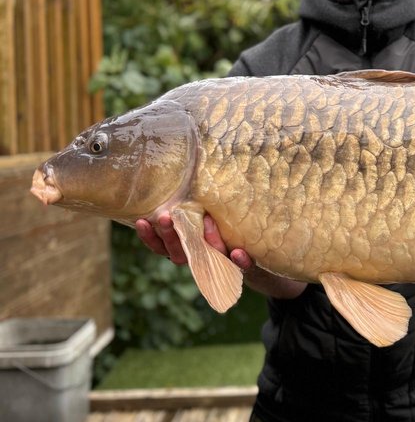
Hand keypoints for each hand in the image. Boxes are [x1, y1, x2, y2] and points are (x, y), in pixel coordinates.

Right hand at [135, 214, 305, 298]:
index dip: (150, 236)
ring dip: (205, 242)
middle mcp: (203, 257)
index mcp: (189, 246)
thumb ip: (198, 202)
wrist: (266, 259)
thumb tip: (189, 159)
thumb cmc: (230, 231)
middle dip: (170, 236)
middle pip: (180, 253)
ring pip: (209, 258)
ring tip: (204, 222)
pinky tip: (238, 252)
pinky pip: (244, 266)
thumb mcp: (212, 215)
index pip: (162, 245)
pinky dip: (240, 260)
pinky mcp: (248, 265)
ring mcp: (225, 262)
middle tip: (164, 217)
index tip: (139, 220)